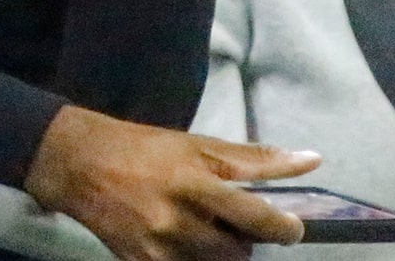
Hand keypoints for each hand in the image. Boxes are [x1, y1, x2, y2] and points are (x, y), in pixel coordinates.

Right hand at [23, 105, 314, 260]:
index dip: (283, 228)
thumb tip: (311, 160)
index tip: (292, 228)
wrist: (83, 167)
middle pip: (238, 252)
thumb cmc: (147, 150)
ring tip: (204, 228)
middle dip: (244, 240)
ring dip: (220, 254)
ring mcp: (158, 250)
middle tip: (231, 220)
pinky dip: (194, 260)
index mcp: (195, 183)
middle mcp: (177, 221)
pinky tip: (183, 240)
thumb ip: (256, 159)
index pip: (255, 216)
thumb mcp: (200, 146)